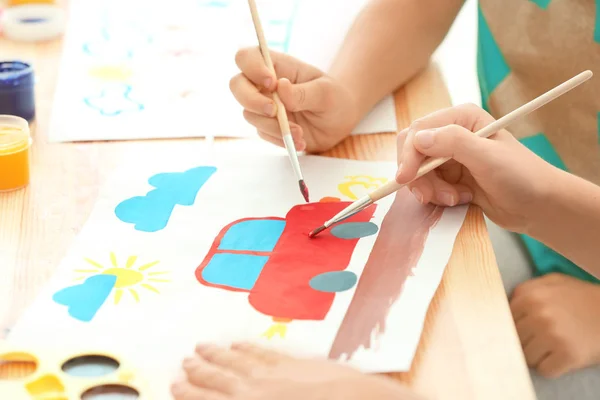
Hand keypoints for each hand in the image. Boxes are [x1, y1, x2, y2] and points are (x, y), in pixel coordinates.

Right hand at [171, 342, 425, 399]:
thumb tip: (233, 397)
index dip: (190, 392)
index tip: (174, 382)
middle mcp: (255, 388)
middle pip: (220, 379)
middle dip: (200, 371)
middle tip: (185, 362)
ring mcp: (275, 373)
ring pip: (238, 362)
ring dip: (218, 356)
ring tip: (202, 348)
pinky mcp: (295, 362)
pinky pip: (264, 352)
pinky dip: (248, 347)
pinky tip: (239, 343)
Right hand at [230, 47, 357, 152]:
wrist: (339, 123)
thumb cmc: (334, 99)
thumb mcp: (326, 93)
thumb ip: (303, 92)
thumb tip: (280, 87)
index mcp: (276, 66)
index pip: (247, 57)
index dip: (251, 67)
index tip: (271, 82)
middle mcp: (264, 85)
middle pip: (237, 85)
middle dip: (252, 100)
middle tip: (274, 111)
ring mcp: (263, 106)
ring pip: (249, 114)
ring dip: (273, 126)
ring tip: (300, 133)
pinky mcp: (267, 126)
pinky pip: (263, 133)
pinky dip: (280, 139)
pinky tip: (300, 141)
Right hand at [394, 103, 557, 232]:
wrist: (538, 206)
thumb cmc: (521, 176)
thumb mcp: (488, 157)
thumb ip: (453, 142)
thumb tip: (417, 138)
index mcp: (462, 118)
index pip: (419, 131)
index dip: (408, 155)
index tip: (406, 178)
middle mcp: (452, 134)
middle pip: (412, 151)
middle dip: (417, 175)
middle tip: (428, 196)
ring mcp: (450, 156)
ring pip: (417, 172)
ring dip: (430, 189)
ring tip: (455, 198)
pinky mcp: (450, 176)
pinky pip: (427, 185)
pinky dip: (437, 196)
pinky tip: (460, 199)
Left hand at [510, 273, 599, 377]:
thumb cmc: (581, 297)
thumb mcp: (553, 281)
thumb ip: (526, 289)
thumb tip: (500, 306)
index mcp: (530, 295)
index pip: (505, 321)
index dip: (517, 327)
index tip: (527, 329)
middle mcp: (538, 314)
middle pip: (514, 340)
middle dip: (526, 342)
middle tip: (544, 338)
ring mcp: (553, 335)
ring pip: (527, 357)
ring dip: (539, 356)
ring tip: (554, 346)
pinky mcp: (568, 354)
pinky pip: (545, 370)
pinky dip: (553, 368)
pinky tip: (563, 356)